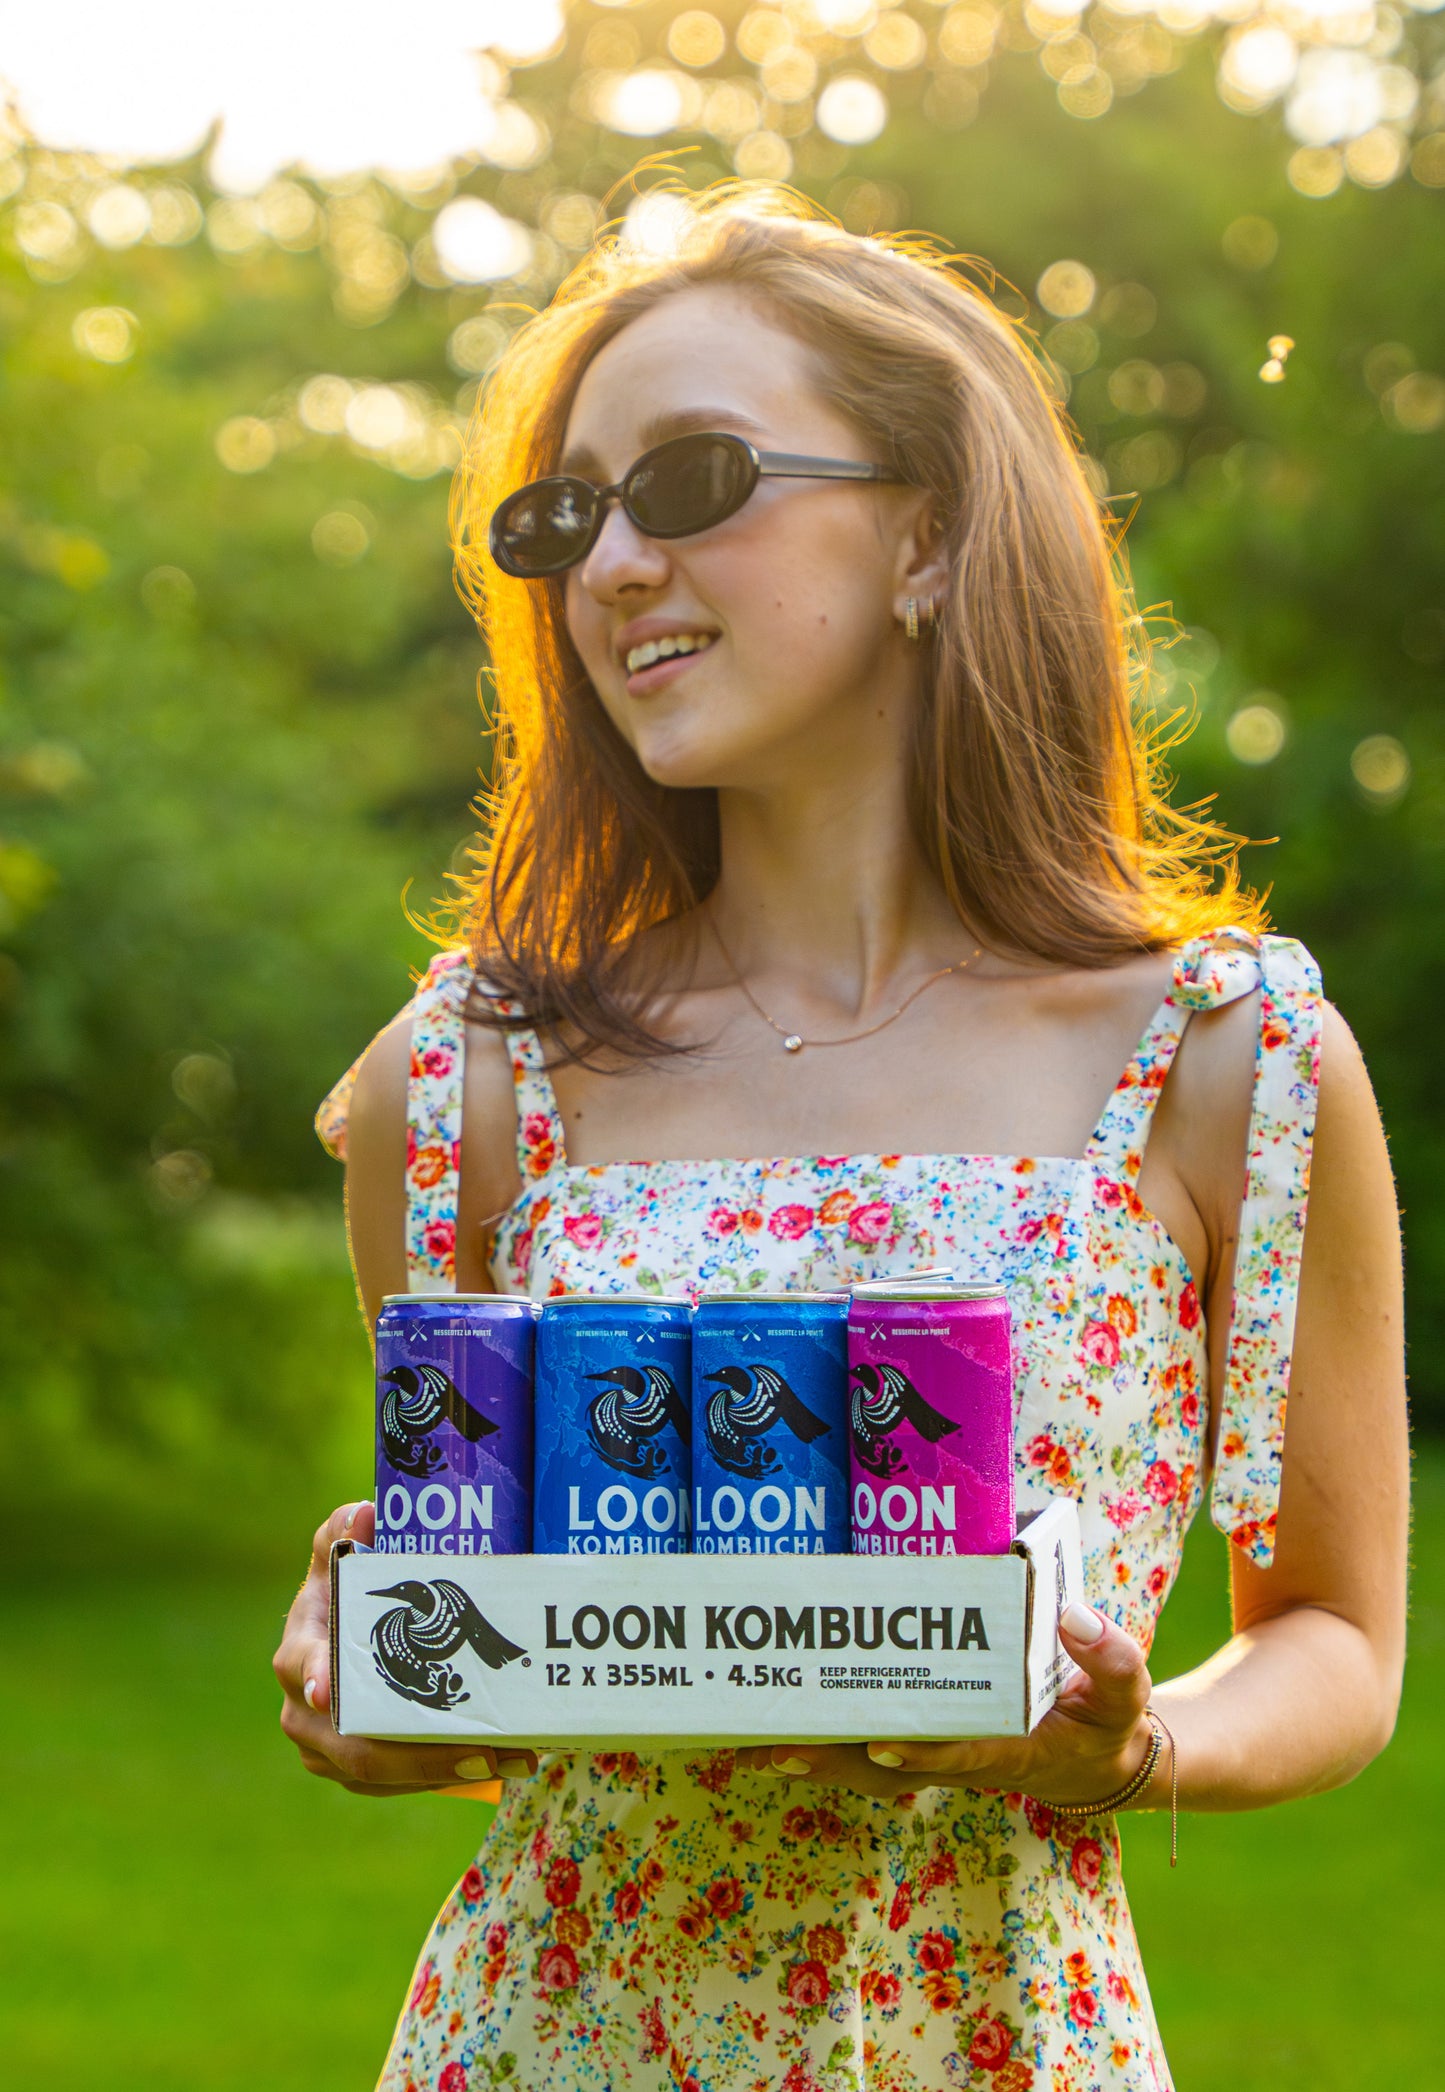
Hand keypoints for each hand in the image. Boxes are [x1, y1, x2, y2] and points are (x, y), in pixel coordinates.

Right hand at [272, 1500, 539, 1797]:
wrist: (333, 1637)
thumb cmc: (339, 1593)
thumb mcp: (335, 1558)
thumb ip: (341, 1533)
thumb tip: (361, 1514)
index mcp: (300, 1654)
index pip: (306, 1673)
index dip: (319, 1682)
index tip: (333, 1692)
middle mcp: (303, 1711)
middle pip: (357, 1749)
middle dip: (423, 1756)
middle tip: (485, 1751)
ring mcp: (324, 1748)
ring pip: (382, 1775)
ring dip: (447, 1772)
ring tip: (512, 1757)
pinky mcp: (352, 1768)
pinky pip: (396, 1784)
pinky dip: (445, 1777)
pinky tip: (498, 1763)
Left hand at [740, 1601, 1153, 1805]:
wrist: (1099, 1761)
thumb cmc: (1109, 1722)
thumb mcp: (1127, 1696)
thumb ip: (1112, 1659)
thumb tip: (1074, 1617)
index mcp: (1013, 1750)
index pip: (962, 1751)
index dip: (923, 1749)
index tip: (883, 1742)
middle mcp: (962, 1758)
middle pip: (886, 1765)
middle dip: (831, 1757)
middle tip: (769, 1745)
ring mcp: (936, 1753)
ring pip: (864, 1763)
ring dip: (809, 1755)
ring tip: (742, 1745)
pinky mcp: (921, 1741)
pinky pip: (863, 1745)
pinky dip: (819, 1741)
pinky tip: (766, 1729)